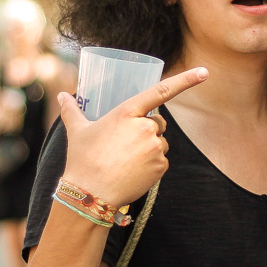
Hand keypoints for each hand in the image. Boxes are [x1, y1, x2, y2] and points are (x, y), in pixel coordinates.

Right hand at [56, 66, 207, 206]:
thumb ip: (72, 110)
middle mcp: (145, 127)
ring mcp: (154, 147)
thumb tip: (62, 96)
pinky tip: (133, 171)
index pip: (161, 91)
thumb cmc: (83, 160)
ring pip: (160, 142)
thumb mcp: (77, 131)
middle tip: (125, 144)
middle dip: (147, 129)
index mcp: (127, 112)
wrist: (90, 194)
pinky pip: (162, 160)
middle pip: (158, 122)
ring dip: (149, 148)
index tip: (204, 72)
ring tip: (125, 160)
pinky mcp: (160, 166)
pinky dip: (151, 165)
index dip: (186, 80)